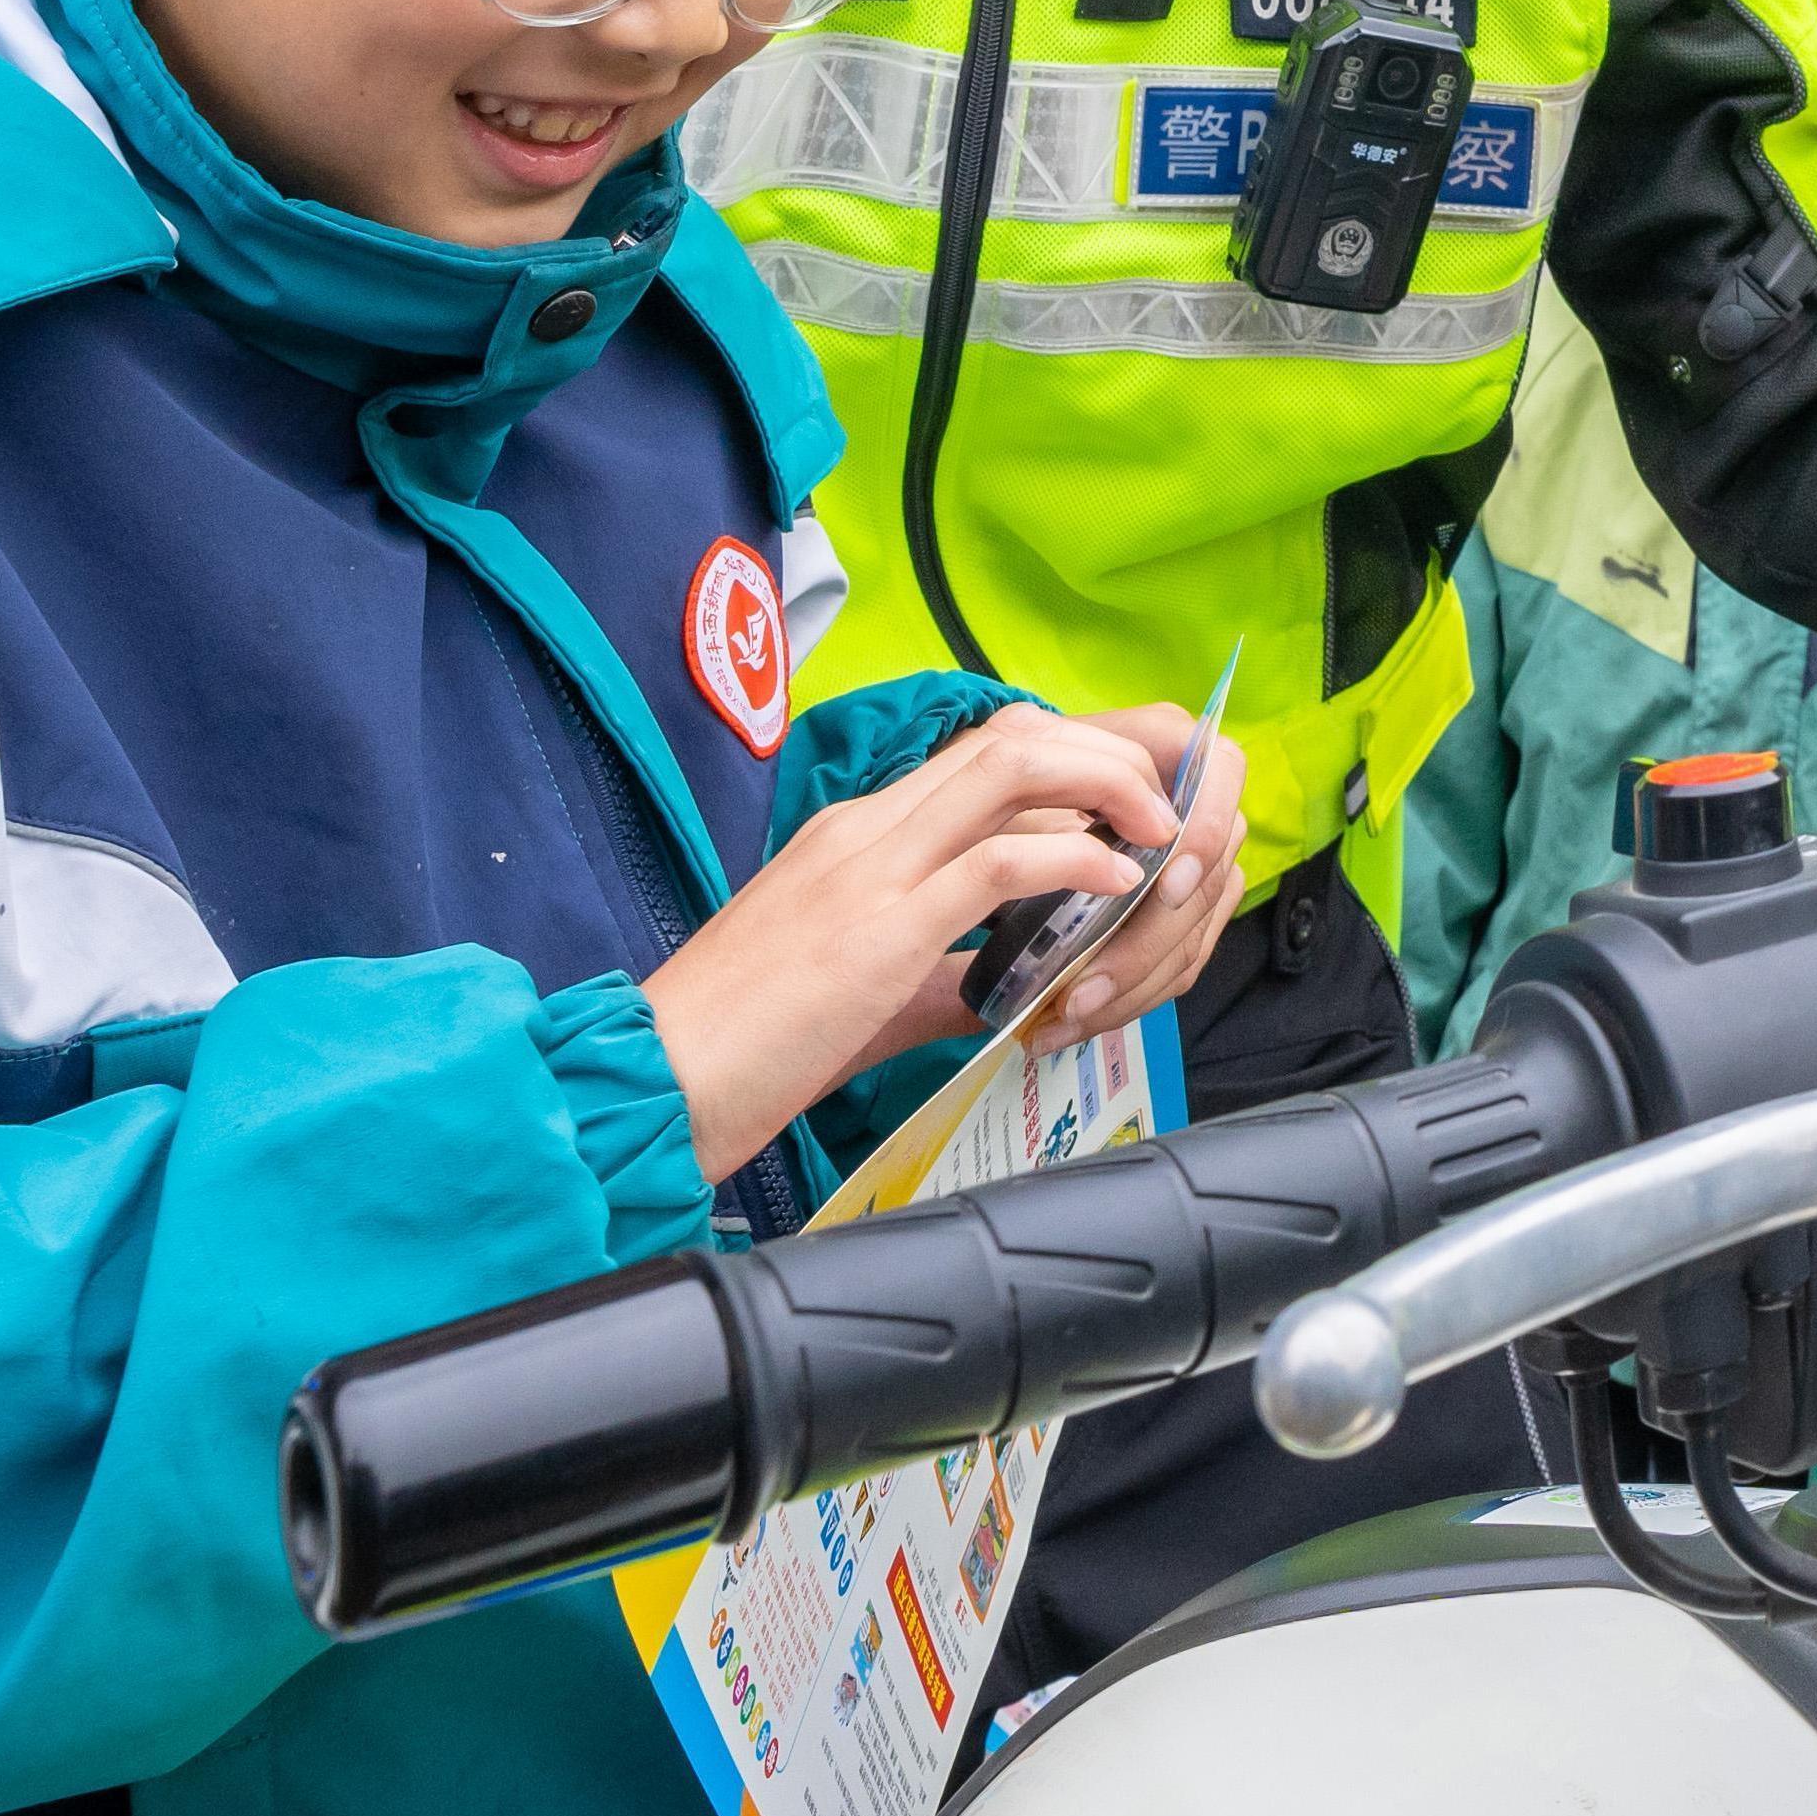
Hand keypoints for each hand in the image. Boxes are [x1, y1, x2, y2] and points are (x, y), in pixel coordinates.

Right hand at [643, 703, 1247, 1182]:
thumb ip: (939, 968)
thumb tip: (1011, 982)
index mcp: (858, 833)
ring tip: (1156, 831)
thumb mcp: (856, 987)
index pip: (985, 751)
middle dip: (1107, 753)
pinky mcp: (877, 927)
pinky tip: (1112, 882)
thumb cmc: (741, 1044)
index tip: (1131, 799)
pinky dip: (1071, 859)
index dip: (1074, 758)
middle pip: (1012, 735)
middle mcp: (868, 829)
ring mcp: (870, 869)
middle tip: (1164, 804)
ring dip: (1104, 786)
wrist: (652, 1080)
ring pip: (1012, 768)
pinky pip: (996, 861)